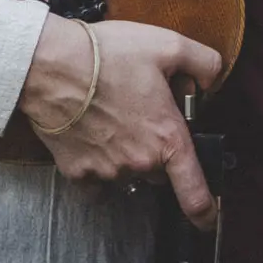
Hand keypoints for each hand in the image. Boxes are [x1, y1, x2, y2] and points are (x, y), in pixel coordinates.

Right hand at [17, 17, 223, 230]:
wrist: (50, 65)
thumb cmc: (106, 54)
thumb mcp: (167, 44)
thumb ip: (204, 62)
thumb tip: (213, 81)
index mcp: (167, 138)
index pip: (195, 193)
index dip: (206, 211)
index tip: (209, 218)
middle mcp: (140, 162)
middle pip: (159, 170)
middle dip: (155, 148)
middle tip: (139, 111)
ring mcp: (107, 171)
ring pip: (127, 172)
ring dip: (125, 153)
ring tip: (110, 114)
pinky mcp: (77, 172)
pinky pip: (95, 179)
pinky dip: (96, 163)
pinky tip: (90, 134)